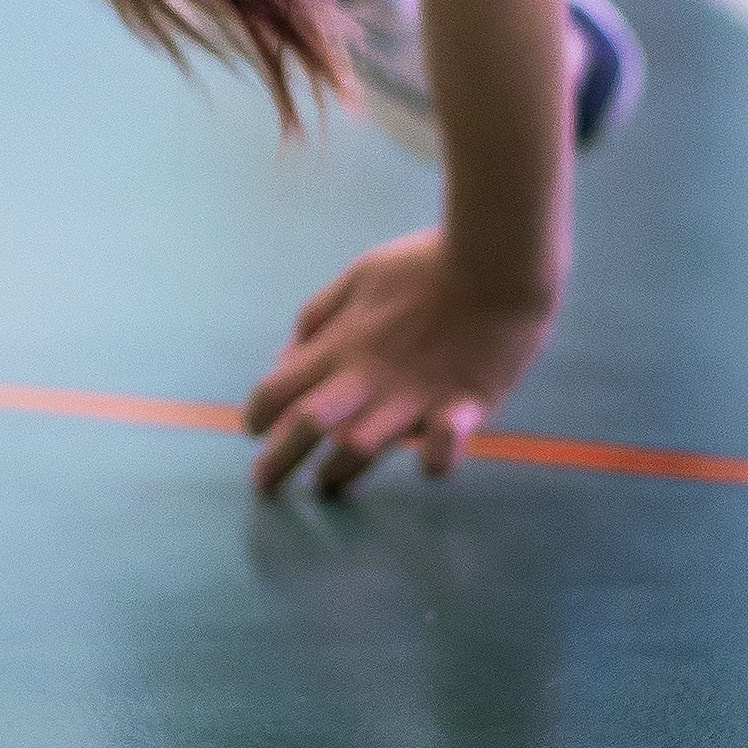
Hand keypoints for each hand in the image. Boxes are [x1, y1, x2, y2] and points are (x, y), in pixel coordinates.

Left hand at [244, 228, 556, 497]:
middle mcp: (369, 374)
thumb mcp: (359, 276)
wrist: (495, 262)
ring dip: (338, 473)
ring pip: (361, 445)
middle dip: (279, 459)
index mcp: (342, 342)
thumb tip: (284, 356)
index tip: (252, 431)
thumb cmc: (425, 266)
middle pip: (309, 424)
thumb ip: (319, 316)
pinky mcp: (465, 404)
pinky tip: (427, 467)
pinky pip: (446, 441)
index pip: (282, 385)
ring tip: (326, 486)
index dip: (258, 412)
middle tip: (263, 485)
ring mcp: (415, 392)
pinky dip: (435, 457)